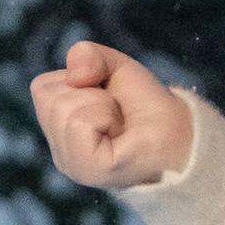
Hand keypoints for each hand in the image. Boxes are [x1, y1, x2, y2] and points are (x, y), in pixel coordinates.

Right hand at [30, 38, 193, 188]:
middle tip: (118, 113)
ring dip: (103, 104)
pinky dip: (105, 115)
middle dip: (92, 92)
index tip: (106, 98)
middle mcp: (60, 150)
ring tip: (121, 123)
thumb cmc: (147, 106)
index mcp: (59, 128)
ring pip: (63, 107)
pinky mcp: (88, 169)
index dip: (80, 81)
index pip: (42, 87)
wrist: (183, 133)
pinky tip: (121, 134)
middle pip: (49, 96)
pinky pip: (80, 121)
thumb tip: (75, 72)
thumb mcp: (115, 68)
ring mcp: (71, 163)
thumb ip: (89, 56)